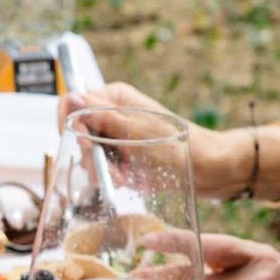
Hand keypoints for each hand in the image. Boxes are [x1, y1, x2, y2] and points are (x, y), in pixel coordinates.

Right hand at [59, 82, 240, 197]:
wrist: (208, 169)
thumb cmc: (178, 146)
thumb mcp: (135, 131)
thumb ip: (101, 116)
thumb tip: (71, 97)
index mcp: (114, 97)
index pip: (71, 105)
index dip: (70, 127)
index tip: (83, 148)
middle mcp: (112, 114)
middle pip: (76, 131)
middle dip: (87, 154)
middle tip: (104, 170)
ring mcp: (117, 136)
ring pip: (87, 153)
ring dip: (99, 170)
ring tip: (122, 178)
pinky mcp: (122, 156)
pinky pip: (102, 167)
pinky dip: (109, 177)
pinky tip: (126, 181)